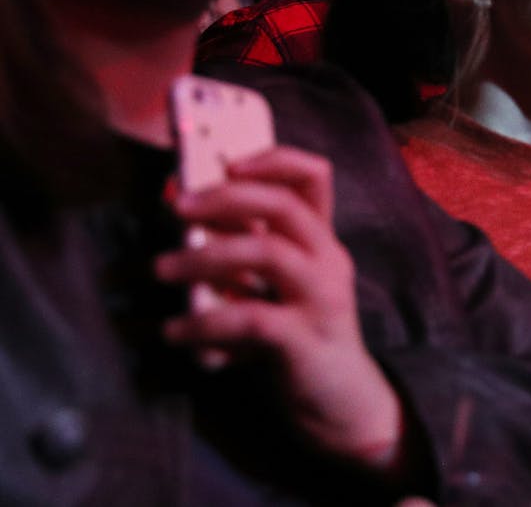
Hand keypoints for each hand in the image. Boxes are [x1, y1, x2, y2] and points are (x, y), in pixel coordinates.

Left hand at [155, 146, 403, 468]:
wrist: (339, 402)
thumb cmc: (296, 335)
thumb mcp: (275, 284)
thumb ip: (244, 247)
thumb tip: (184, 209)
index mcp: (320, 239)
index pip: (313, 175)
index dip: (271, 159)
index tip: (224, 161)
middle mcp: (328, 259)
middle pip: (285, 204)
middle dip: (226, 197)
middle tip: (178, 208)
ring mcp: (321, 298)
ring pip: (268, 252)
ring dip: (205, 256)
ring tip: (161, 268)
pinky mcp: (305, 340)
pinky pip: (250, 319)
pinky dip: (204, 321)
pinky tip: (174, 330)